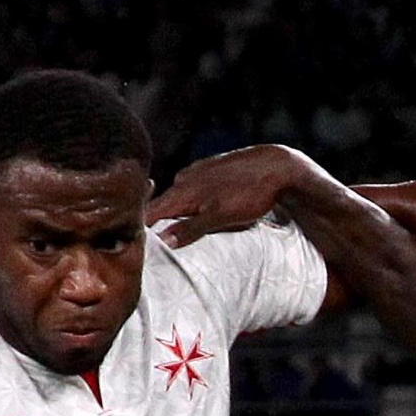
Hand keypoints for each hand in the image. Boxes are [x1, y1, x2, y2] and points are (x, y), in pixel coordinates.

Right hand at [148, 144, 329, 247]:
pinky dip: (192, 203)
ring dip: (177, 214)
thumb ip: (192, 228)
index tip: (138, 248)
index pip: (148, 213)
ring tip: (180, 232)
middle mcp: (183, 179)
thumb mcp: (221, 216)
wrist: (278, 166)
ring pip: (178, 198)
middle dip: (158, 224)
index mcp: (181, 191)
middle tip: (158, 247)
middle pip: (161, 206)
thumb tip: (164, 241)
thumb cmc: (251, 194)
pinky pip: (192, 190)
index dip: (142, 230)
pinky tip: (202, 211)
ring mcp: (196, 172)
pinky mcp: (210, 169)